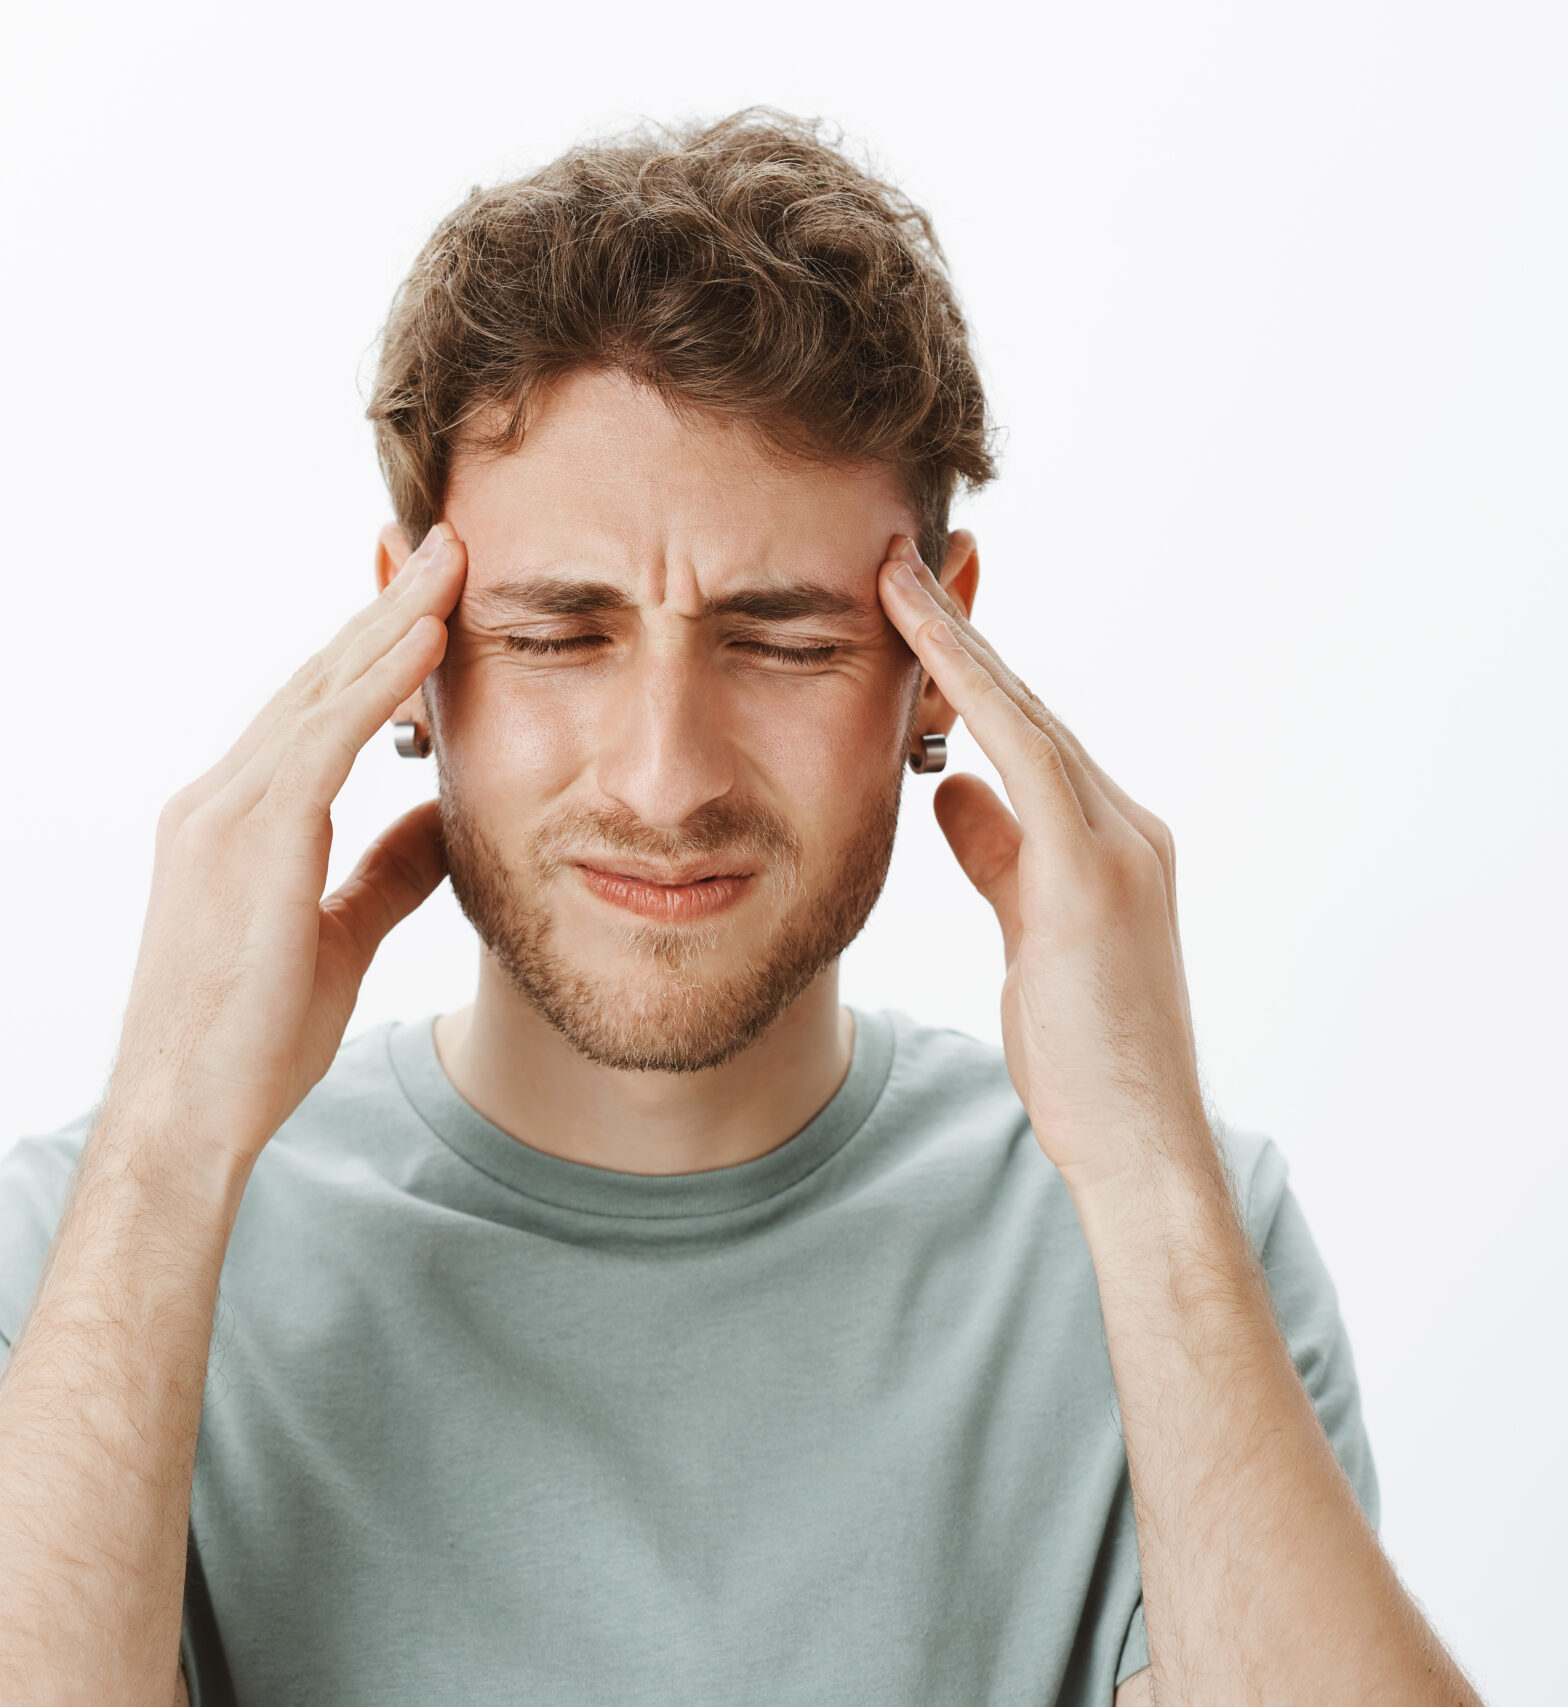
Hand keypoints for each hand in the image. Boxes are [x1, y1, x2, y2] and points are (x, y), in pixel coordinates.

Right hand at [105, 525, 465, 1178]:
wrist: (183, 1118)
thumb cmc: (248, 1046)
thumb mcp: (338, 940)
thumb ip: (384, 873)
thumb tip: (444, 821)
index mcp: (229, 821)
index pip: (311, 713)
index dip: (371, 650)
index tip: (429, 595)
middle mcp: (216, 800)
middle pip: (314, 680)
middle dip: (385, 606)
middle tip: (447, 540)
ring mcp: (222, 815)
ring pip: (320, 693)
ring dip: (393, 621)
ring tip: (455, 560)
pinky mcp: (246, 843)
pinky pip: (324, 741)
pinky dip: (377, 683)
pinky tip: (429, 638)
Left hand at [876, 537, 1207, 1186]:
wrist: (1136, 1138)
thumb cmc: (1081, 1055)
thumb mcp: (1025, 936)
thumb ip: (999, 857)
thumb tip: (953, 794)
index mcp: (1108, 843)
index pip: (1026, 736)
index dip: (968, 671)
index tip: (910, 614)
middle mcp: (1126, 826)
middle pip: (1027, 708)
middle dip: (961, 634)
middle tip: (896, 562)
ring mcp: (1118, 844)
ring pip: (1026, 715)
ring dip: (959, 643)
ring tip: (895, 577)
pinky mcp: (1095, 873)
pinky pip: (1026, 755)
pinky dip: (975, 694)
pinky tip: (923, 646)